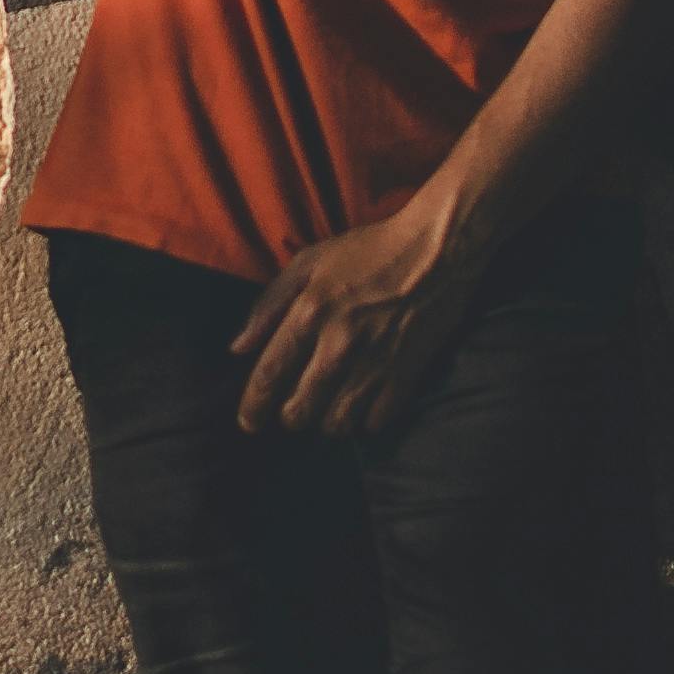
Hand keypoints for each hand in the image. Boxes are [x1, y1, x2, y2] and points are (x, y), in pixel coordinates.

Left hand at [232, 185, 478, 434]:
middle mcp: (339, 343)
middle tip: (291, 414)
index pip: (270, 374)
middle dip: (290, 418)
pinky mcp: (407, 374)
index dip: (253, 407)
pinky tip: (361, 409)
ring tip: (326, 412)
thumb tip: (237, 348)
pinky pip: (376, 421)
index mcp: (309, 313)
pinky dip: (364, 423)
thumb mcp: (308, 262)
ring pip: (338, 423)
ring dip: (326, 423)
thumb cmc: (368, 251)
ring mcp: (375, 362)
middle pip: (301, 410)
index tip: (248, 423)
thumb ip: (267, 305)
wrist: (436, 250)